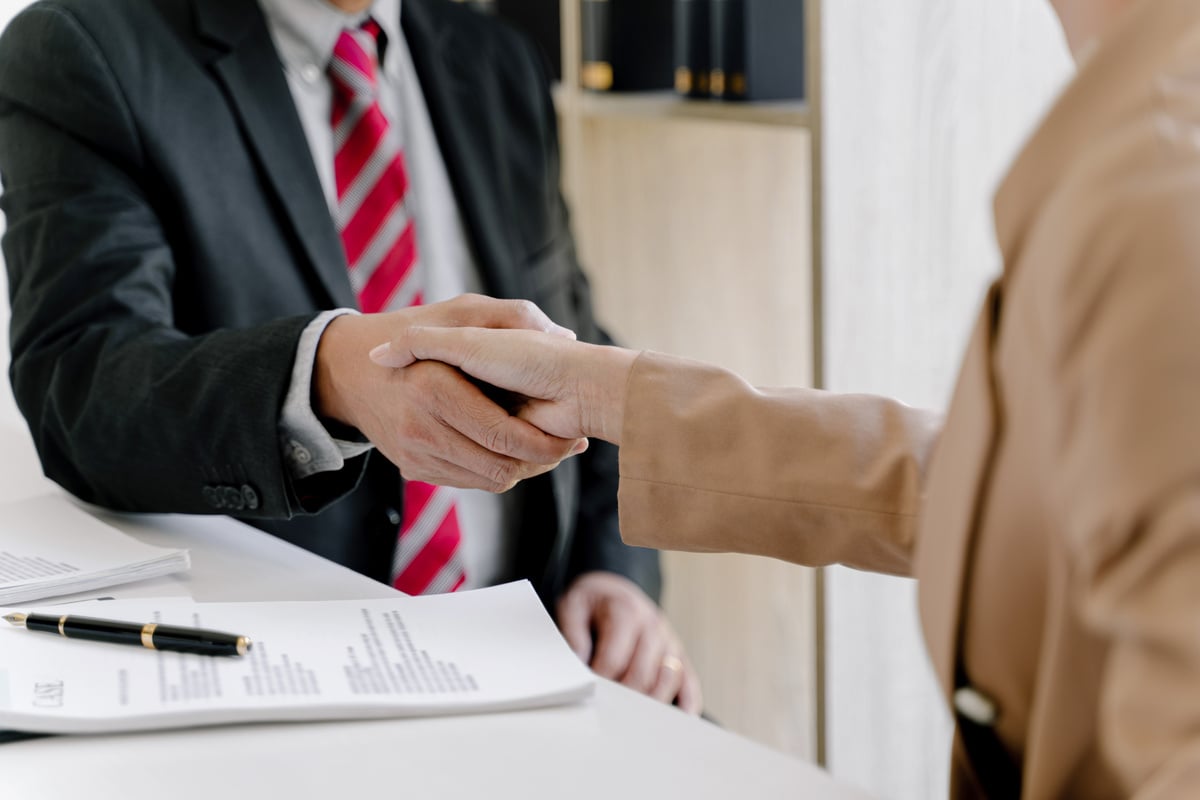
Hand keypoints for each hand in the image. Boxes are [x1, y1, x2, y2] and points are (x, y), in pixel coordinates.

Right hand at [315, 295, 586, 491]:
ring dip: (520, 470)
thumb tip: (562, 334)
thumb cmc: (413, 330)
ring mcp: (414, 452)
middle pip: (499, 466)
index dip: (543, 442)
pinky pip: (466, 483)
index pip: (502, 434)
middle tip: (563, 448)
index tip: (570, 437)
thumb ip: (510, 314)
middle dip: (538, 462)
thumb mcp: (460, 310)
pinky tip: (510, 451)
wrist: (349, 369)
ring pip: (486, 480)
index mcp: (434, 387)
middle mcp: (420, 426)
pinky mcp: (413, 469)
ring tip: (543, 449)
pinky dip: (493, 471)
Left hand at [557, 572, 701, 714]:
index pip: (614, 660)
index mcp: (626, 611)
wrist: (614, 590)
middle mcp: (653, 626)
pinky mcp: (679, 655)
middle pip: (643, 675)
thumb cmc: (593, 604)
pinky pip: (690, 683)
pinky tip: (677, 722)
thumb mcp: (573, 606)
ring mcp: (670, 641)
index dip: (599, 683)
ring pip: (669, 680)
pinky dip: (688, 705)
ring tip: (631, 723)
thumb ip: (573, 635)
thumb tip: (580, 666)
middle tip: (605, 715)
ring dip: (651, 705)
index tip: (585, 697)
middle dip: (622, 699)